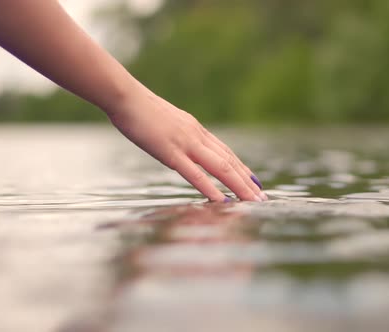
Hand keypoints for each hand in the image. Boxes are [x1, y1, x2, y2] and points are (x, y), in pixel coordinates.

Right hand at [106, 87, 266, 201]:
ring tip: (253, 202)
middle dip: (247, 181)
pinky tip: (223, 201)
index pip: (226, 152)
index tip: (254, 181)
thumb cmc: (139, 109)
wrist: (125, 96)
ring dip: (239, 186)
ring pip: (220, 168)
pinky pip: (195, 174)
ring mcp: (185, 143)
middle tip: (263, 197)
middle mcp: (197, 136)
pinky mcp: (170, 152)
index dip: (242, 168)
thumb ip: (179, 134)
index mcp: (195, 130)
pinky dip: (211, 189)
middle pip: (229, 161)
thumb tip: (182, 148)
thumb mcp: (166, 122)